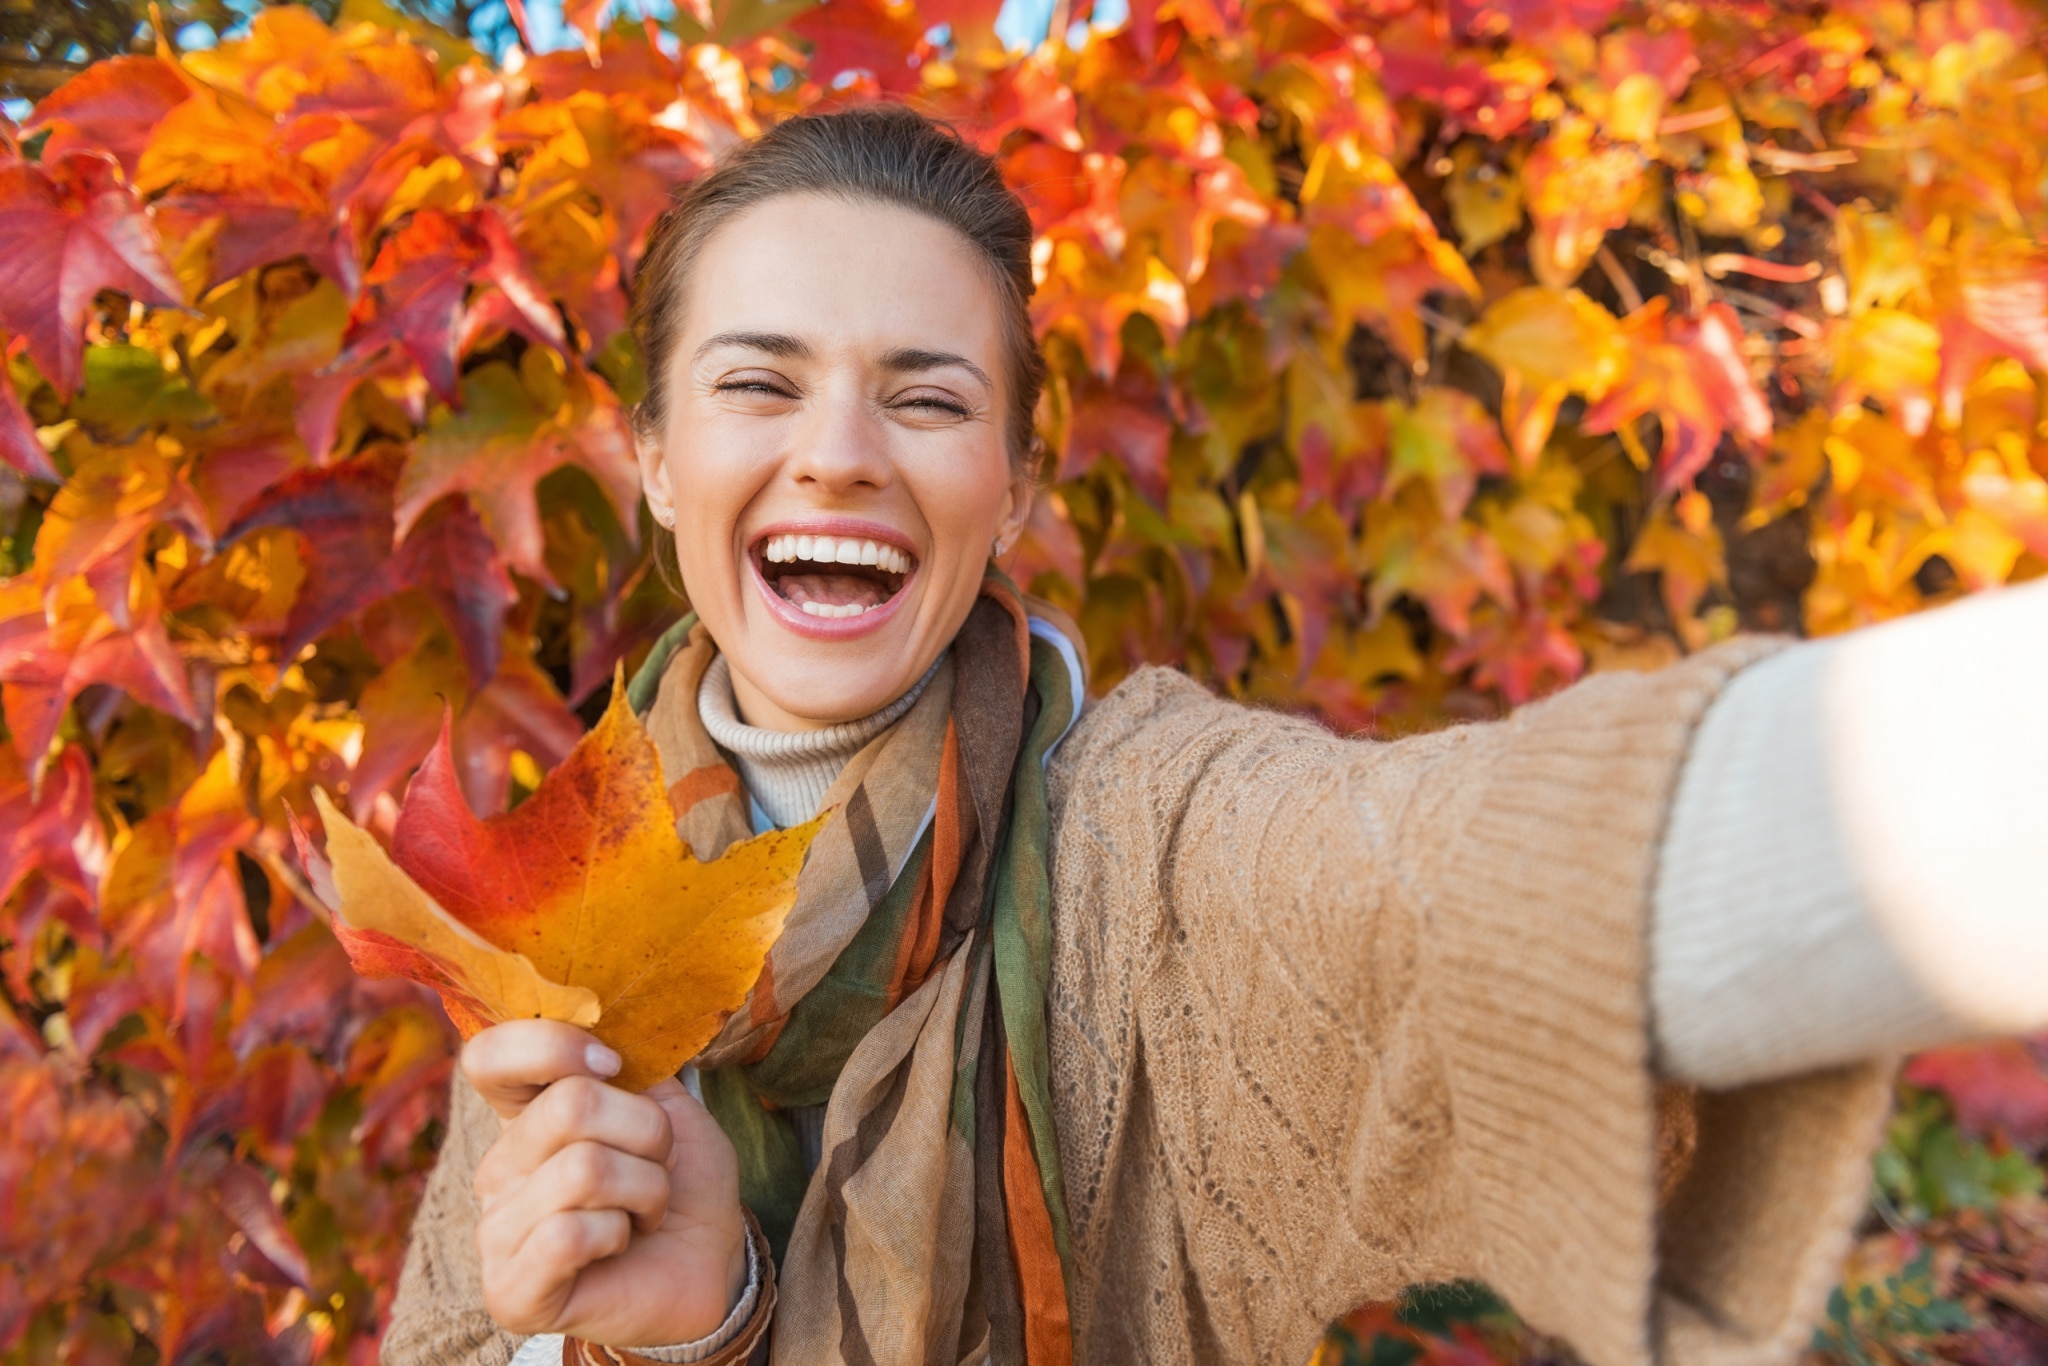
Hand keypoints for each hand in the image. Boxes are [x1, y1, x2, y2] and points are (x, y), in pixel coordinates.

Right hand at [466, 1020, 747, 1348]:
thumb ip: (630, 1062)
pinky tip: (620, 1245)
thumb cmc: (685, 1182)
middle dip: (647, 1131)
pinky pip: (568, 1235)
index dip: (554, 1046)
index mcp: (527, 1115)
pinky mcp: (510, 1289)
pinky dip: (618, 1233)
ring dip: (645, 1187)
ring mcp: (497, 1230)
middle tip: (658, 1163)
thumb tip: (605, 1020)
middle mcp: (500, 1167)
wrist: (713, 1263)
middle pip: (569, 1105)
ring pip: (583, 1169)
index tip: (614, 1064)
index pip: (489, 1056)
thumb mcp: (668, 1104)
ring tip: (645, 1209)